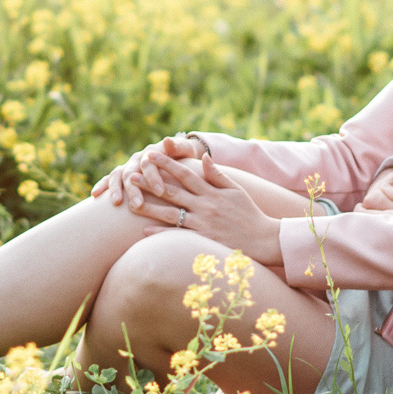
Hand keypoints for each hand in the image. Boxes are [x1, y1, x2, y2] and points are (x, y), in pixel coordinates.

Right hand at [94, 135, 204, 212]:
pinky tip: (94, 194)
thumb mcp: (186, 150)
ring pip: (118, 175)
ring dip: (116, 189)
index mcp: (153, 153)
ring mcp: (129, 166)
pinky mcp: (123, 174)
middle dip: (134, 189)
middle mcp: (138, 158)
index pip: (149, 164)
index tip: (160, 191)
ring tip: (116, 203)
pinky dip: (102, 185)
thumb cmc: (186, 156)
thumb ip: (179, 147)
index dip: (153, 177)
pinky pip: (110, 178)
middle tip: (138, 205)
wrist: (179, 157)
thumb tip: (167, 140)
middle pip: (132, 172)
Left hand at [142, 155, 282, 265]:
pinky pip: (178, 235)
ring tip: (130, 203)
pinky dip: (161, 233)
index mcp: (211, 192)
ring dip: (149, 207)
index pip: (185, 174)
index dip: (166, 164)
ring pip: (170, 213)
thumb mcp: (235, 190)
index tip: (151, 155)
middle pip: (172, 191)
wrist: (262, 239)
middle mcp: (204, 205)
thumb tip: (203, 158)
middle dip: (150, 182)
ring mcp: (202, 223)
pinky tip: (144, 231)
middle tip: (131, 174)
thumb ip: (217, 175)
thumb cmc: (248, 213)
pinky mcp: (202, 239)